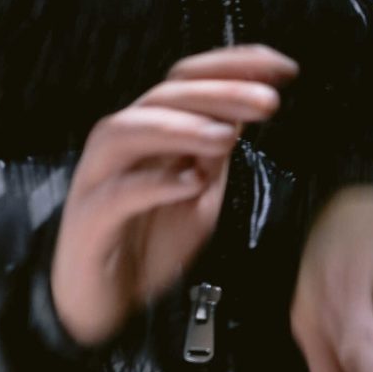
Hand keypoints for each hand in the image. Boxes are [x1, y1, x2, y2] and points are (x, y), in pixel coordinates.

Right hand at [51, 46, 298, 346]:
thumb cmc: (147, 244)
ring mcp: (100, 178)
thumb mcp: (197, 195)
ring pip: (131, 130)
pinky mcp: (89, 219)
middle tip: (267, 100)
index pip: (189, 81)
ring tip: (228, 136)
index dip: (234, 67)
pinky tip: (189, 182)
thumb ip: (213, 154)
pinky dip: (154, 183)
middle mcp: (123, 144)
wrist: (100, 304)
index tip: (283, 68)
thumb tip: (241, 112)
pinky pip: (117, 194)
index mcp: (151, 131)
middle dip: (220, 92)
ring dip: (182, 127)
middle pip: (165, 97)